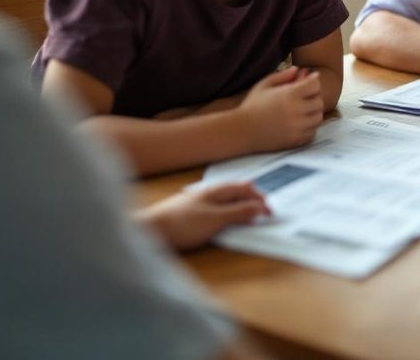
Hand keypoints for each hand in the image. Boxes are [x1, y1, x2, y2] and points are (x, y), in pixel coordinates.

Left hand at [137, 182, 269, 250]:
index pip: (246, 189)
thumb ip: (239, 212)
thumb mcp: (216, 219)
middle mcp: (209, 192)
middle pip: (237, 191)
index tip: (269, 212)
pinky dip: (229, 211)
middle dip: (252, 198)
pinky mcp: (192, 213)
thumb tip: (259, 207)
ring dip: (240, 204)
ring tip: (249, 212)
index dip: (260, 199)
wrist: (150, 231)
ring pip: (227, 198)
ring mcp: (200, 201)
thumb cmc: (181, 223)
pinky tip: (226, 218)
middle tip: (264, 209)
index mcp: (217, 190)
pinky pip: (217, 207)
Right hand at [236, 67, 323, 152]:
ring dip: (313, 113)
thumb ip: (282, 75)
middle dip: (314, 98)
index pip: (315, 85)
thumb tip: (298, 69)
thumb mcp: (264, 85)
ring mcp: (297, 127)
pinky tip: (299, 123)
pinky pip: (312, 132)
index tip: (308, 82)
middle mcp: (296, 111)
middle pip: (319, 102)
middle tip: (305, 97)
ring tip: (302, 110)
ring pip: (318, 118)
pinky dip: (309, 127)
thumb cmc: (252, 105)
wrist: (242, 130)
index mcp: (289, 95)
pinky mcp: (296, 140)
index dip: (313, 82)